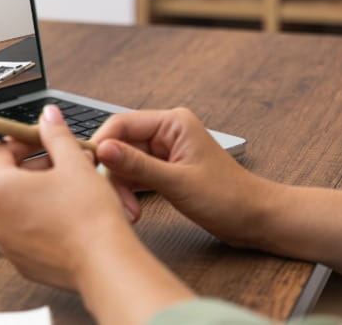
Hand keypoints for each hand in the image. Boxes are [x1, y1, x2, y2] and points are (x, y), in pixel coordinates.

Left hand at [0, 105, 132, 290]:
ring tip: (72, 189)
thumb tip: (47, 116)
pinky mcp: (21, 261)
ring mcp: (5, 243)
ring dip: (40, 193)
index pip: (0, 151)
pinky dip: (41, 220)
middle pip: (8, 179)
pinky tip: (68, 216)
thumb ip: (55, 135)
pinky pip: (26, 232)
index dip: (25, 140)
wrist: (103, 262)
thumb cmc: (88, 215)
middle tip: (67, 162)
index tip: (44, 139)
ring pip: (18, 207)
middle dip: (37, 166)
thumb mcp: (74, 163)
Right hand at [92, 108, 278, 248]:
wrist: (254, 218)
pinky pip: (135, 175)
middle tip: (115, 201)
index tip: (87, 169)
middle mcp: (167, 132)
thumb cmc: (228, 197)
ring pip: (124, 162)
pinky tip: (133, 209)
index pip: (122, 124)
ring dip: (121, 187)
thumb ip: (137, 165)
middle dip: (113, 173)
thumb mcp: (177, 182)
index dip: (101, 145)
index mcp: (173, 123)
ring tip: (130, 212)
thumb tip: (103, 149)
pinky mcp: (164, 169)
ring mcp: (165, 151)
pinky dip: (130, 192)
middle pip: (120, 145)